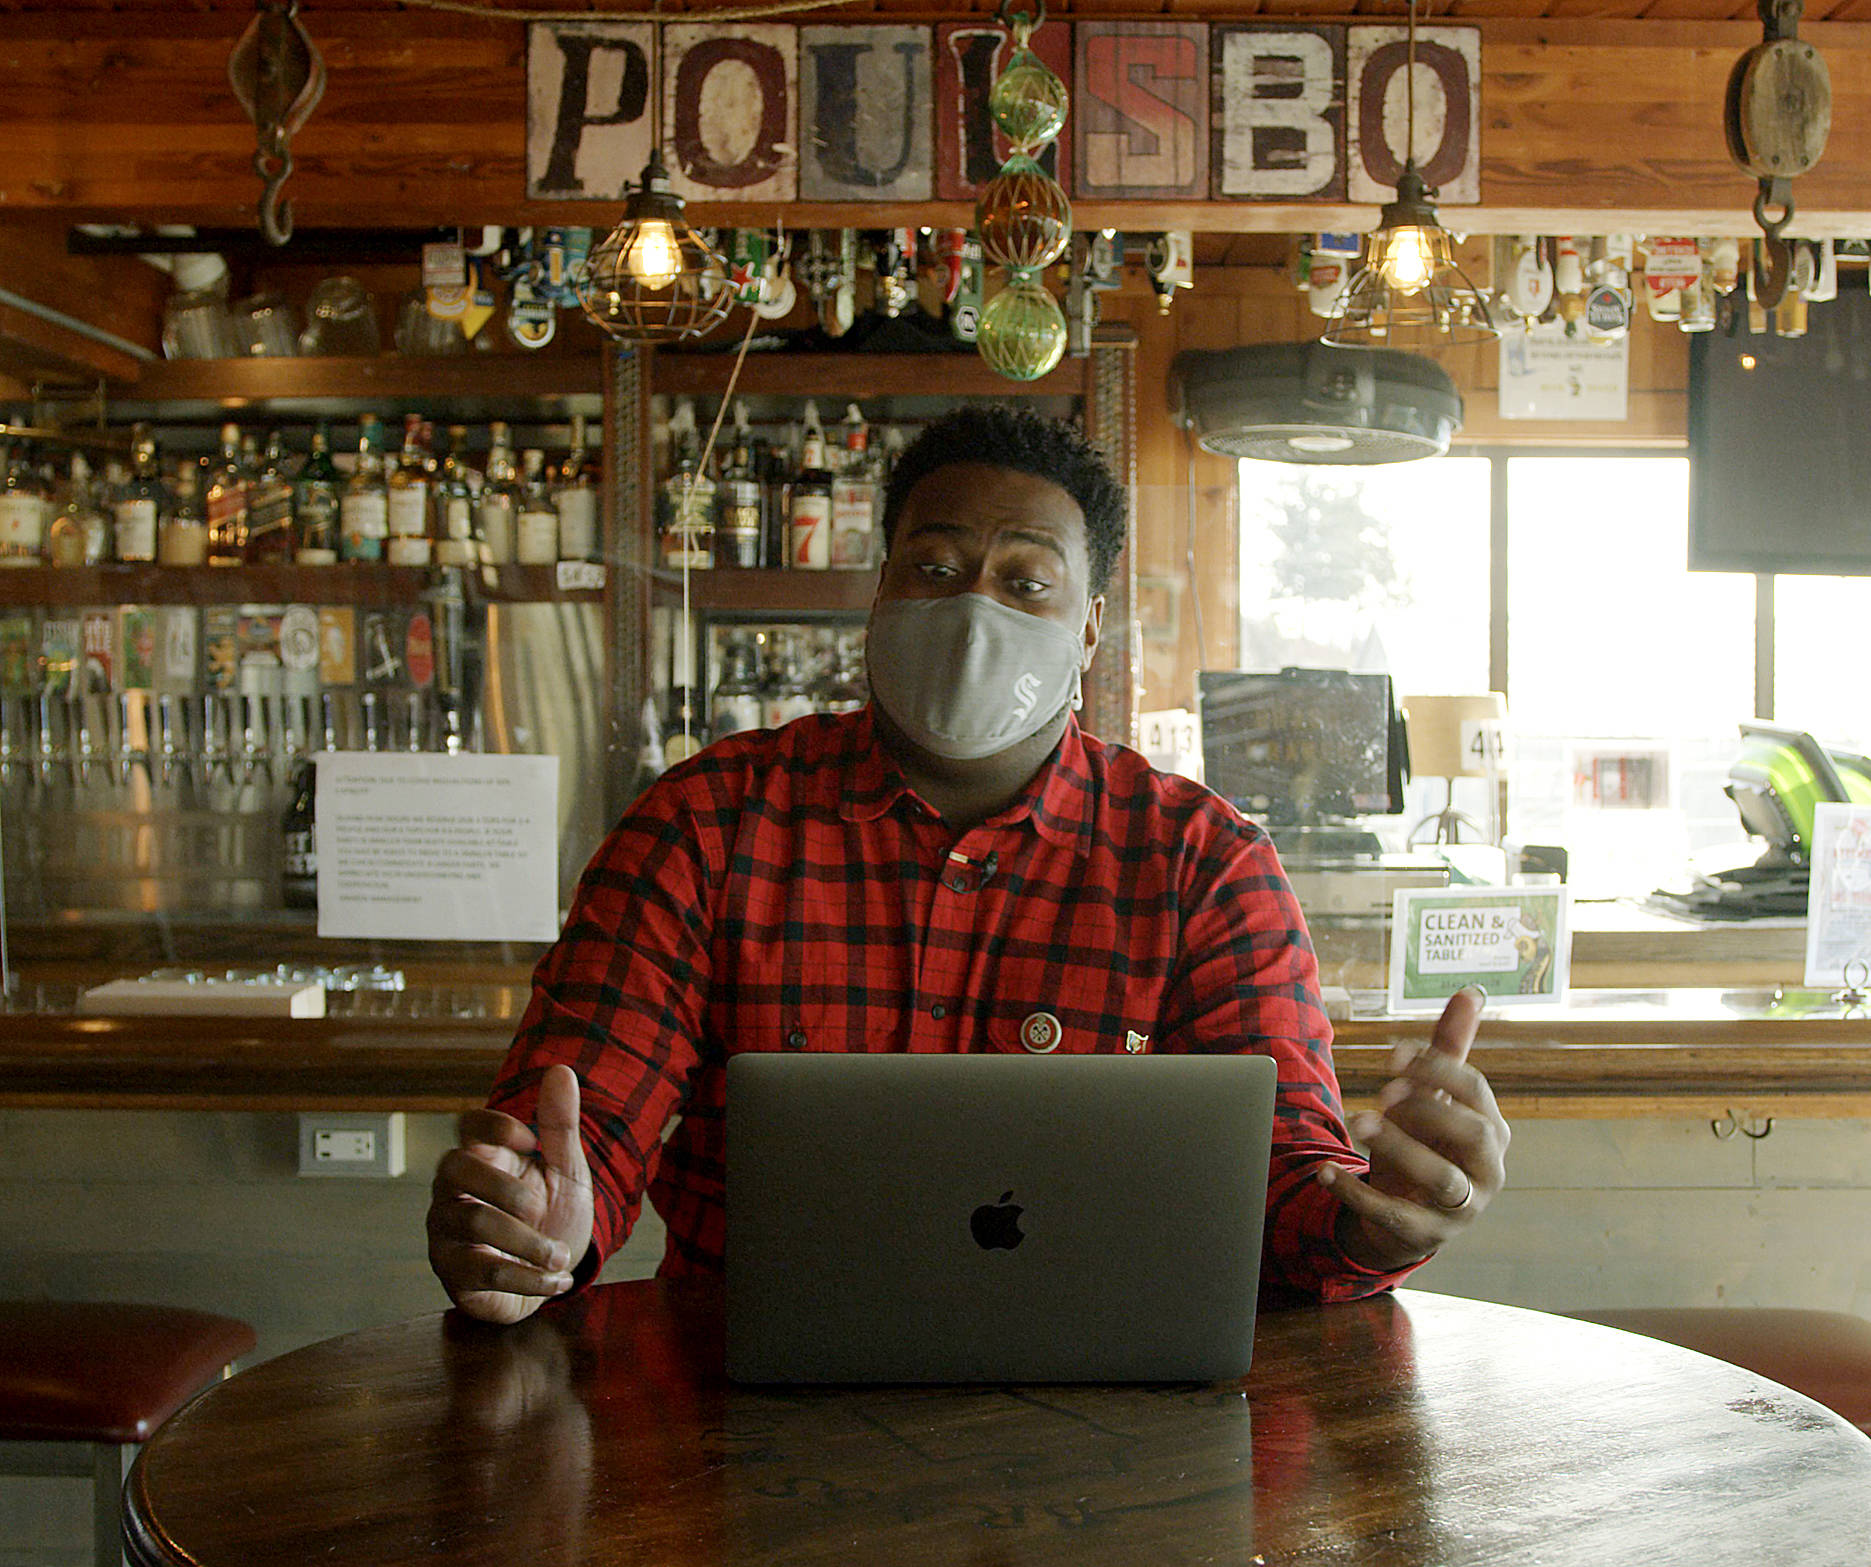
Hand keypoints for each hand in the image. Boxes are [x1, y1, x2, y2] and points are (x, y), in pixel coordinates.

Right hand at [427, 1064, 594, 1324]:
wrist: (552, 1276)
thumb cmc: (552, 1216)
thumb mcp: (565, 1171)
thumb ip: (560, 1125)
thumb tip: (561, 1070)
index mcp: (484, 1158)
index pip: (468, 1125)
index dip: (495, 1126)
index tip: (532, 1141)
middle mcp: (454, 1191)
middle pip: (454, 1168)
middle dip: (504, 1186)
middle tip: (541, 1207)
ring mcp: (448, 1232)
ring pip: (472, 1221)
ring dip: (527, 1240)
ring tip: (560, 1256)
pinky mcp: (454, 1274)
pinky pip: (483, 1271)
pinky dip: (528, 1276)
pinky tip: (557, 1279)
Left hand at [1318, 985, 1510, 1271]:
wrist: (1411, 1215)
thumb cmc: (1428, 1145)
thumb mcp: (1436, 1099)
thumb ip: (1449, 1050)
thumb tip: (1469, 991)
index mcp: (1492, 1129)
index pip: (1476, 1091)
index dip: (1436, 1068)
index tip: (1392, 1055)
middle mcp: (1488, 1170)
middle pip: (1473, 1133)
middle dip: (1428, 1108)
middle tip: (1383, 1092)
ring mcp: (1462, 1208)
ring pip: (1442, 1178)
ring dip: (1400, 1147)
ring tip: (1359, 1120)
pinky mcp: (1426, 1235)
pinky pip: (1394, 1216)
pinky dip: (1355, 1194)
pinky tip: (1324, 1171)